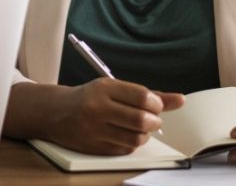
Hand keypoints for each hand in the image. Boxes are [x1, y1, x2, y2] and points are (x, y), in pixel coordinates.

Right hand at [5, 79, 184, 154]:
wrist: (55, 112)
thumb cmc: (89, 98)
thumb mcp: (114, 89)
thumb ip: (147, 95)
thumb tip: (180, 100)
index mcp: (103, 88)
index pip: (142, 96)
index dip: (157, 104)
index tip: (156, 105)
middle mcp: (97, 107)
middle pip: (141, 120)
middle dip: (154, 121)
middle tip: (151, 118)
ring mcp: (93, 128)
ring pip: (136, 138)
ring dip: (145, 134)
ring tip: (139, 127)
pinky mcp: (93, 146)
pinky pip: (125, 149)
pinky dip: (132, 143)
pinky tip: (126, 134)